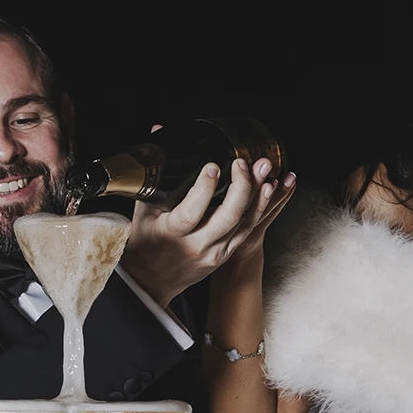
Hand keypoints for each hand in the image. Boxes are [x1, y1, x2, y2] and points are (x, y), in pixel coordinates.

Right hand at [122, 156, 296, 307]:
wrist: (151, 281)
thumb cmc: (145, 240)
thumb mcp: (143, 208)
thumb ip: (155, 171)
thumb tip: (159, 131)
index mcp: (172, 233)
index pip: (192, 211)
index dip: (204, 188)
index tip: (214, 166)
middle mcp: (197, 245)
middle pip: (227, 218)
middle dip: (241, 188)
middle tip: (244, 162)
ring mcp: (215, 252)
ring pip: (244, 225)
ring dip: (259, 197)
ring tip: (267, 172)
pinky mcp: (226, 254)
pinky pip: (249, 230)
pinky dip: (261, 208)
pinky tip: (269, 190)